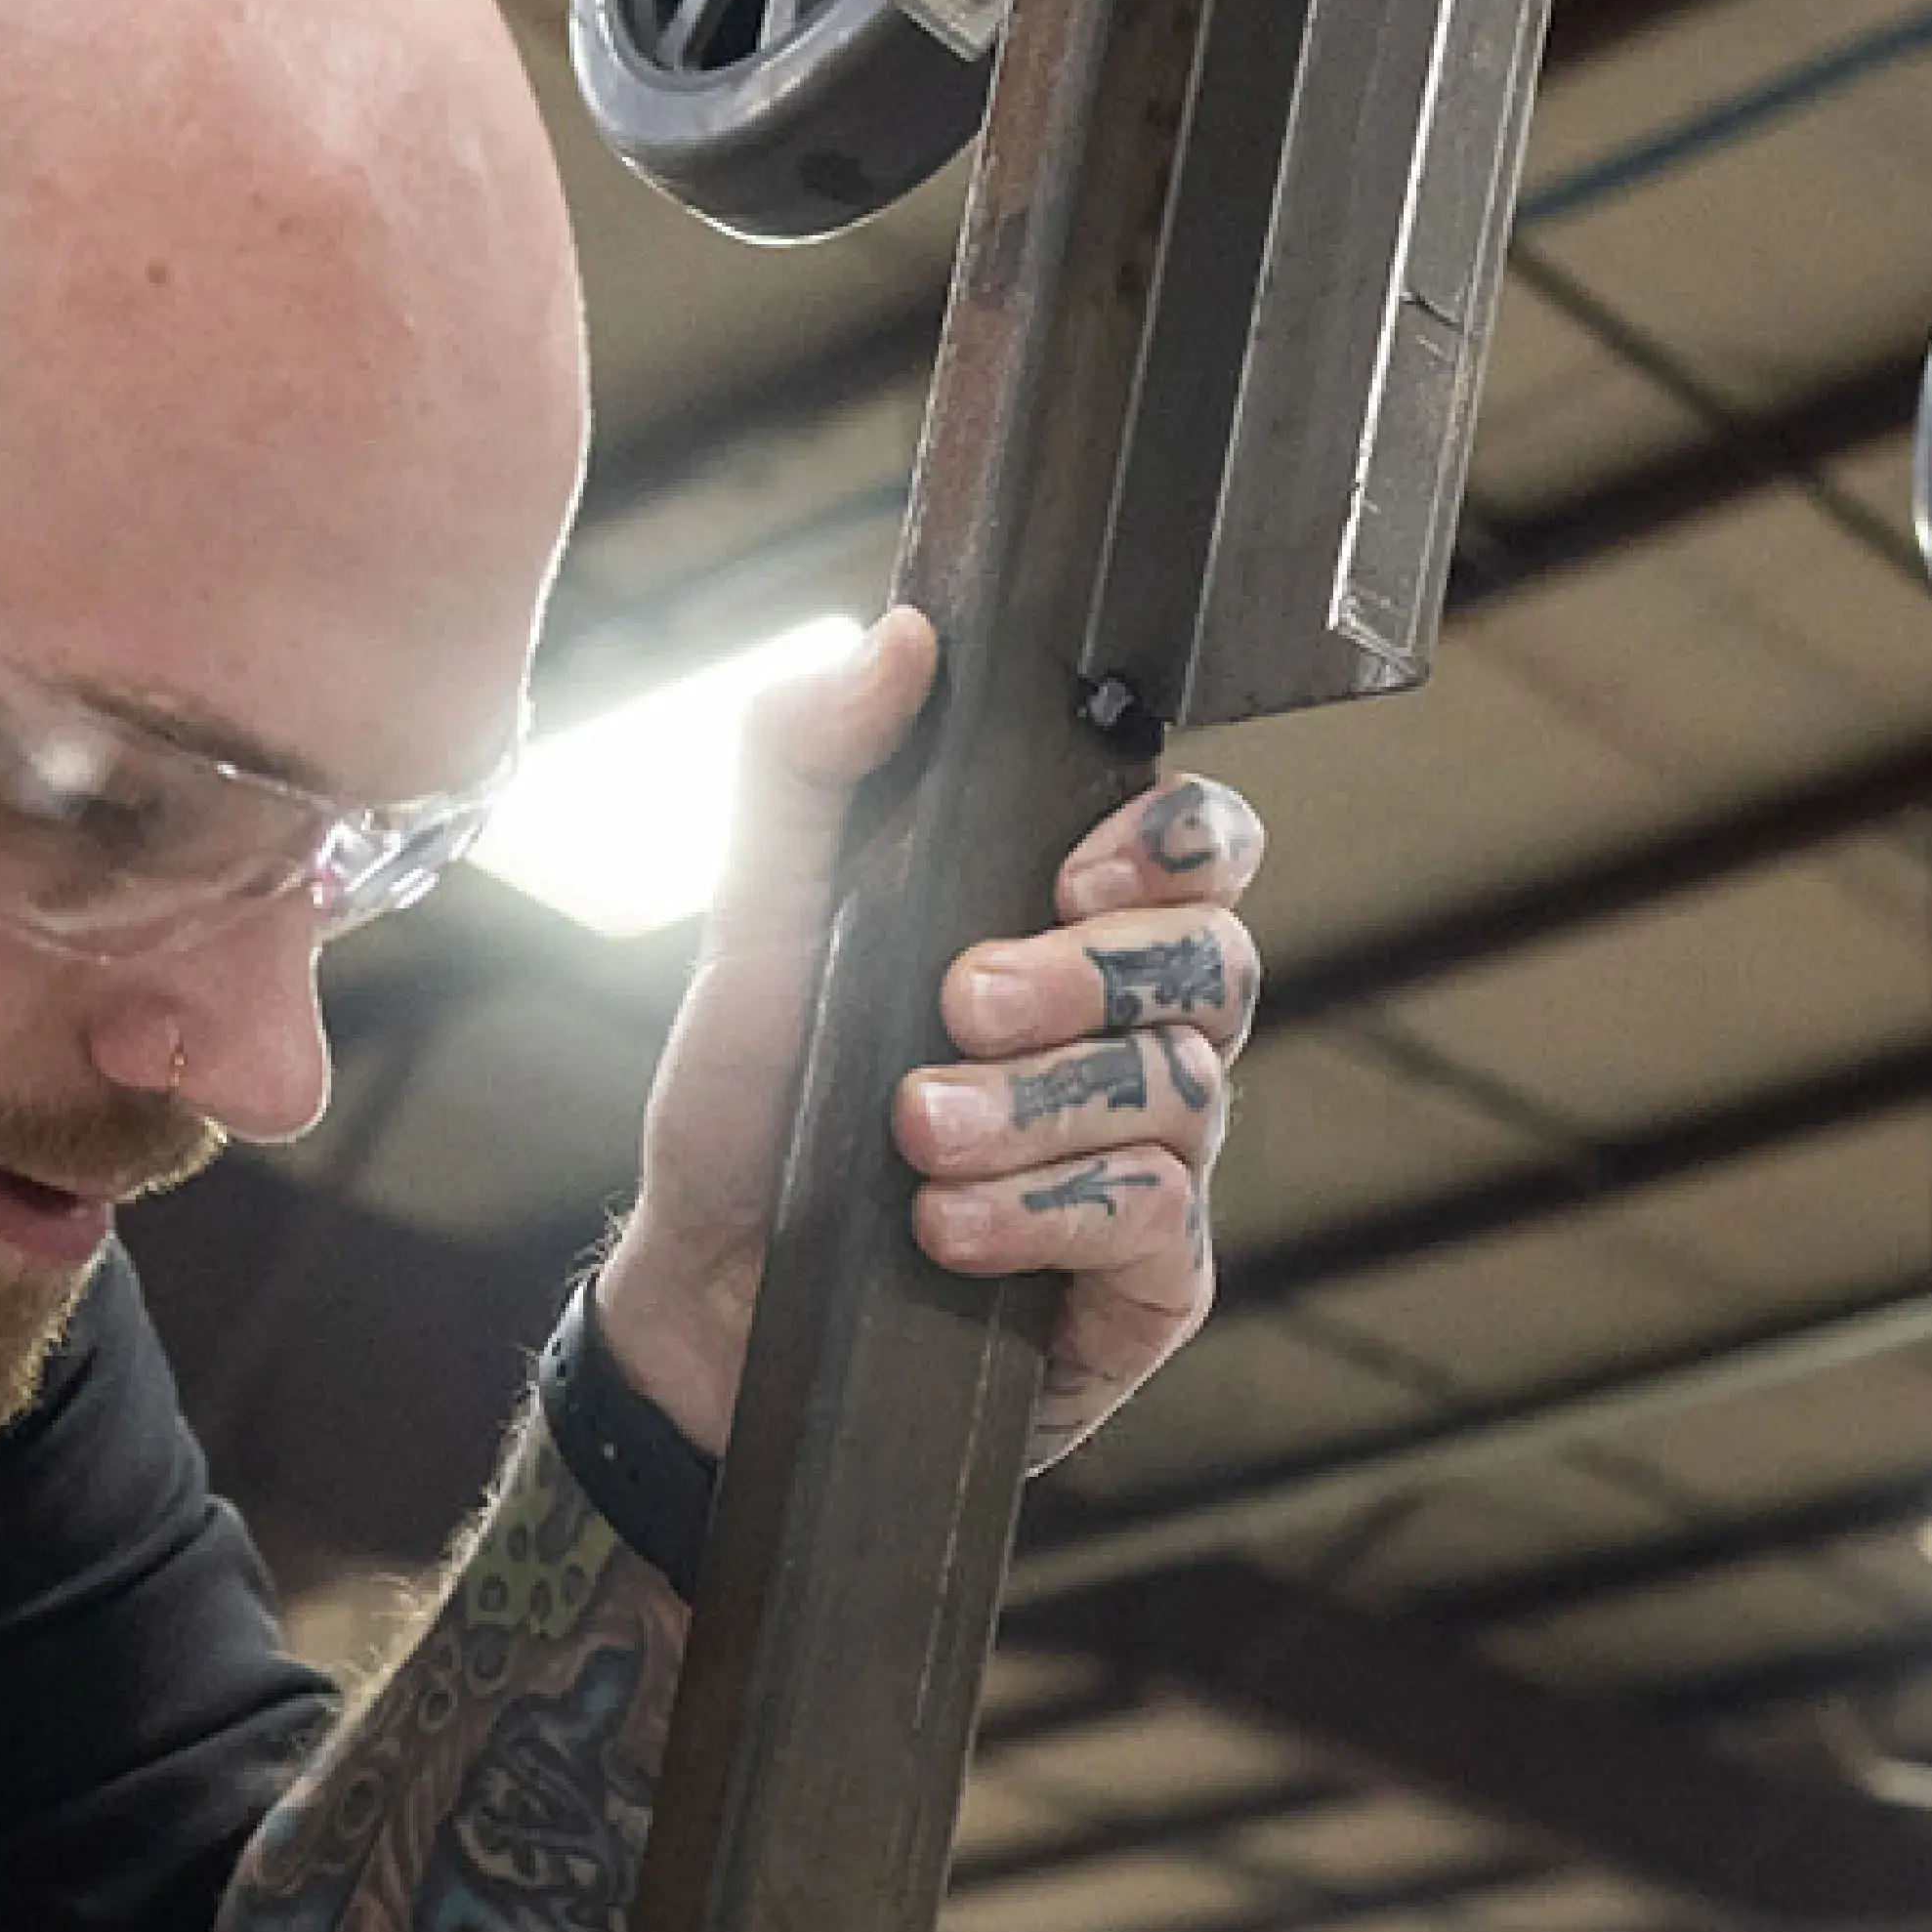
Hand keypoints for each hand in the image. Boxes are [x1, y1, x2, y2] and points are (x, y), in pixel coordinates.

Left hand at [585, 606, 1272, 1471]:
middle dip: (1087, 979)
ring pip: (1183, 1092)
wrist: (710, 1295)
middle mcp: (1140, 1036)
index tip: (1066, 875)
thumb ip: (807, 757)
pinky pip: (1158, 1217)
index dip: (1176, 844)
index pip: (1206, 848)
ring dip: (1037, 1105)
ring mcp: (1159, 1160)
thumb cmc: (754, 1103)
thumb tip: (902, 636)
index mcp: (1075, 930)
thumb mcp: (755, 912)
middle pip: (1221, 964)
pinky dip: (1046, 1210)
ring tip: (911, 1130)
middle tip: (955, 1002)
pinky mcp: (1151, 1281)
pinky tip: (946, 1227)